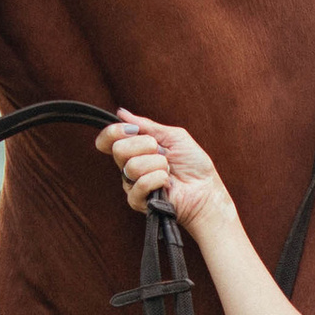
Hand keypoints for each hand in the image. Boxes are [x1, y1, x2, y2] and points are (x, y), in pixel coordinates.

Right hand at [95, 109, 229, 230]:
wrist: (206, 188)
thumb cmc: (193, 164)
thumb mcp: (173, 136)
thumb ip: (146, 125)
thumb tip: (121, 113)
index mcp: (134, 150)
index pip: (108, 139)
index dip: (114, 132)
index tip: (134, 130)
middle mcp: (128, 166)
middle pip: (119, 149)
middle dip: (146, 146)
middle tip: (163, 154)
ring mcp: (132, 184)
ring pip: (132, 166)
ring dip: (158, 165)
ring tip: (169, 170)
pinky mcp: (138, 201)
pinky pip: (140, 184)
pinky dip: (159, 179)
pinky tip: (168, 183)